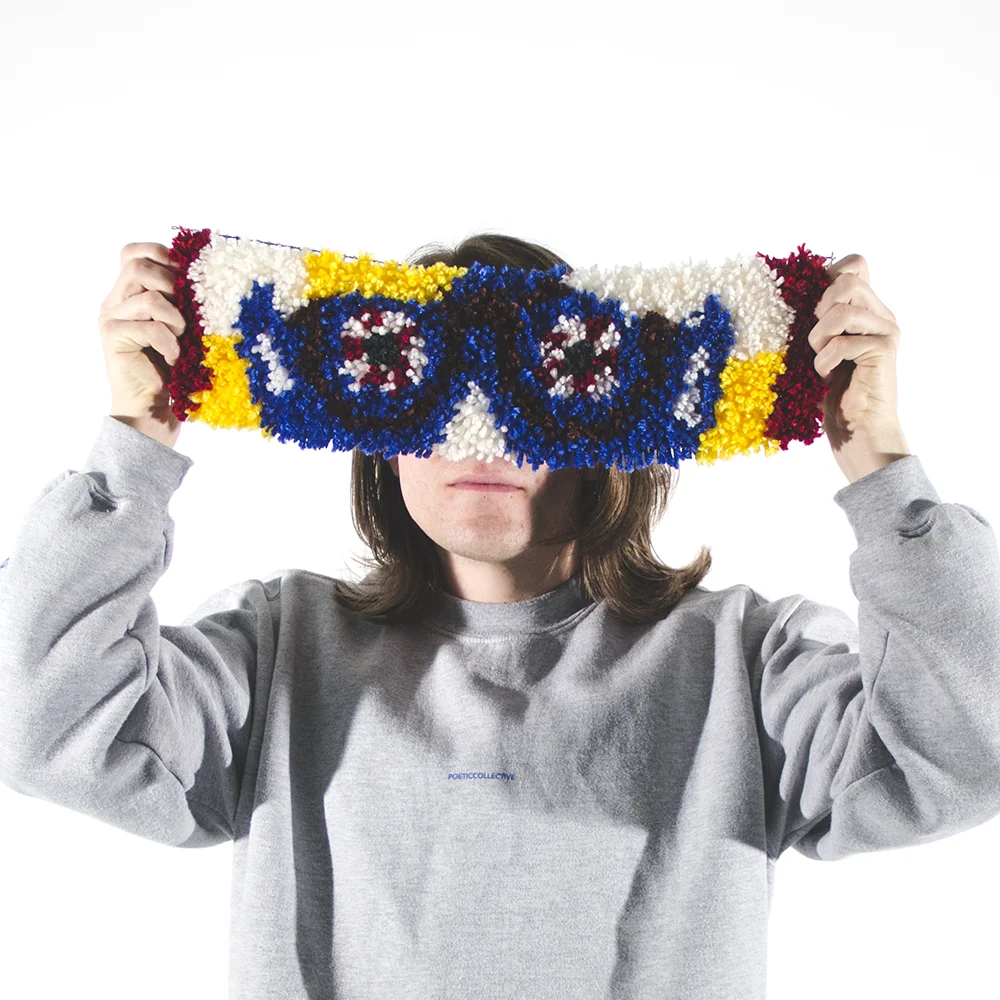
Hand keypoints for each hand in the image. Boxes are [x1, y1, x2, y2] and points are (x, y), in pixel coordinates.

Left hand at [808, 254, 910, 483]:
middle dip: (819, 308)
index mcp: (863, 307)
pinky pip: (843, 342)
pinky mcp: (885, 349)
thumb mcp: (815, 348)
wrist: (854, 429)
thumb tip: (783, 294)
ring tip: (819, 359)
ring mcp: (886, 329)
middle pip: (848, 279)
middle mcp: (879, 313)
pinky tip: (826, 375)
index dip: (827, 277)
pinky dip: (825, 360)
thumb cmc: (828, 391)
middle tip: (816, 340)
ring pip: (843, 308)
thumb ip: (814, 319)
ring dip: (819, 336)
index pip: (854, 264)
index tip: (811, 310)